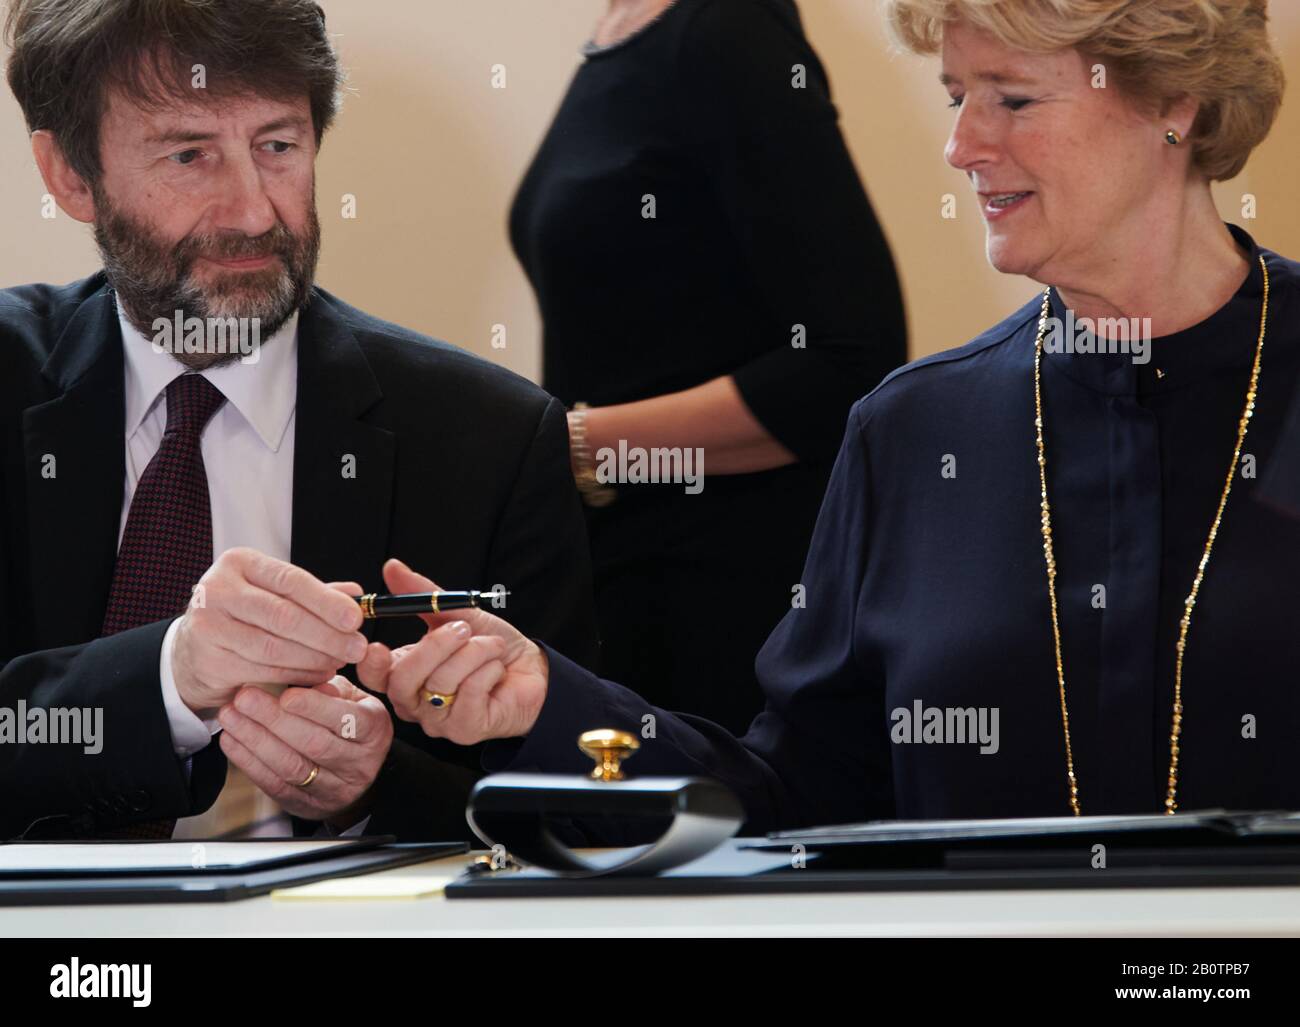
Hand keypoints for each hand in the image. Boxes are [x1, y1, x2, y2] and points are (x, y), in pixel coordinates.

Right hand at [171, 547, 368, 715]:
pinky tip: (316, 675)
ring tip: (339, 662)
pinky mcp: (209, 660)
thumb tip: (357, 594)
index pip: (291, 580)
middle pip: (284, 616)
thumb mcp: (274, 594)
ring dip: (315, 659)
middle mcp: (218, 590)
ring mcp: (208, 626)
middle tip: (357, 648)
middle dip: (327, 635)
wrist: (192, 649)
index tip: (356, 619)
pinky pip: (263, 671)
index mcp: (240, 563)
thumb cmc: (243, 615)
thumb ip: (314, 593)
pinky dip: (296, 676)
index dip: (327, 601)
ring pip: (275, 648)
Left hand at [216, 676, 393, 824]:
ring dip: (256, 740)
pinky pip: (275, 785)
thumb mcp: (354, 699)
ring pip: (292, 766)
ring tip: (230, 716)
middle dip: (275, 720)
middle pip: (315, 744)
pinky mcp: (307, 804)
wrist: (353, 772)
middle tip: (245, 698)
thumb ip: (335, 687)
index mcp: (374, 730)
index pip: (348, 720)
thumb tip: (311, 681)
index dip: (316, 708)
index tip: (286, 694)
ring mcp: (334, 788)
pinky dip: (249, 762)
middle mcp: (359, 763)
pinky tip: (231, 740)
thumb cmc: (350, 722)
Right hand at [356, 558, 548, 743]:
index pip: (373, 676)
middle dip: (434, 648)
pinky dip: (488, 671)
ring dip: (473, 654)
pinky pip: (468, 695)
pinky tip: (497, 668)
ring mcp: (438, 721)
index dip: (371, 663)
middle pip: (402, 682)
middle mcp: (415, 702)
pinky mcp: (464, 730)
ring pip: (440, 685)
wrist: (534, 671)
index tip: (379, 644)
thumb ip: (423, 595)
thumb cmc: (492, 646)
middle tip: (462, 628)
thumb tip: (392, 567)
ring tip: (492, 646)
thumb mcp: (458, 614)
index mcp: (405, 673)